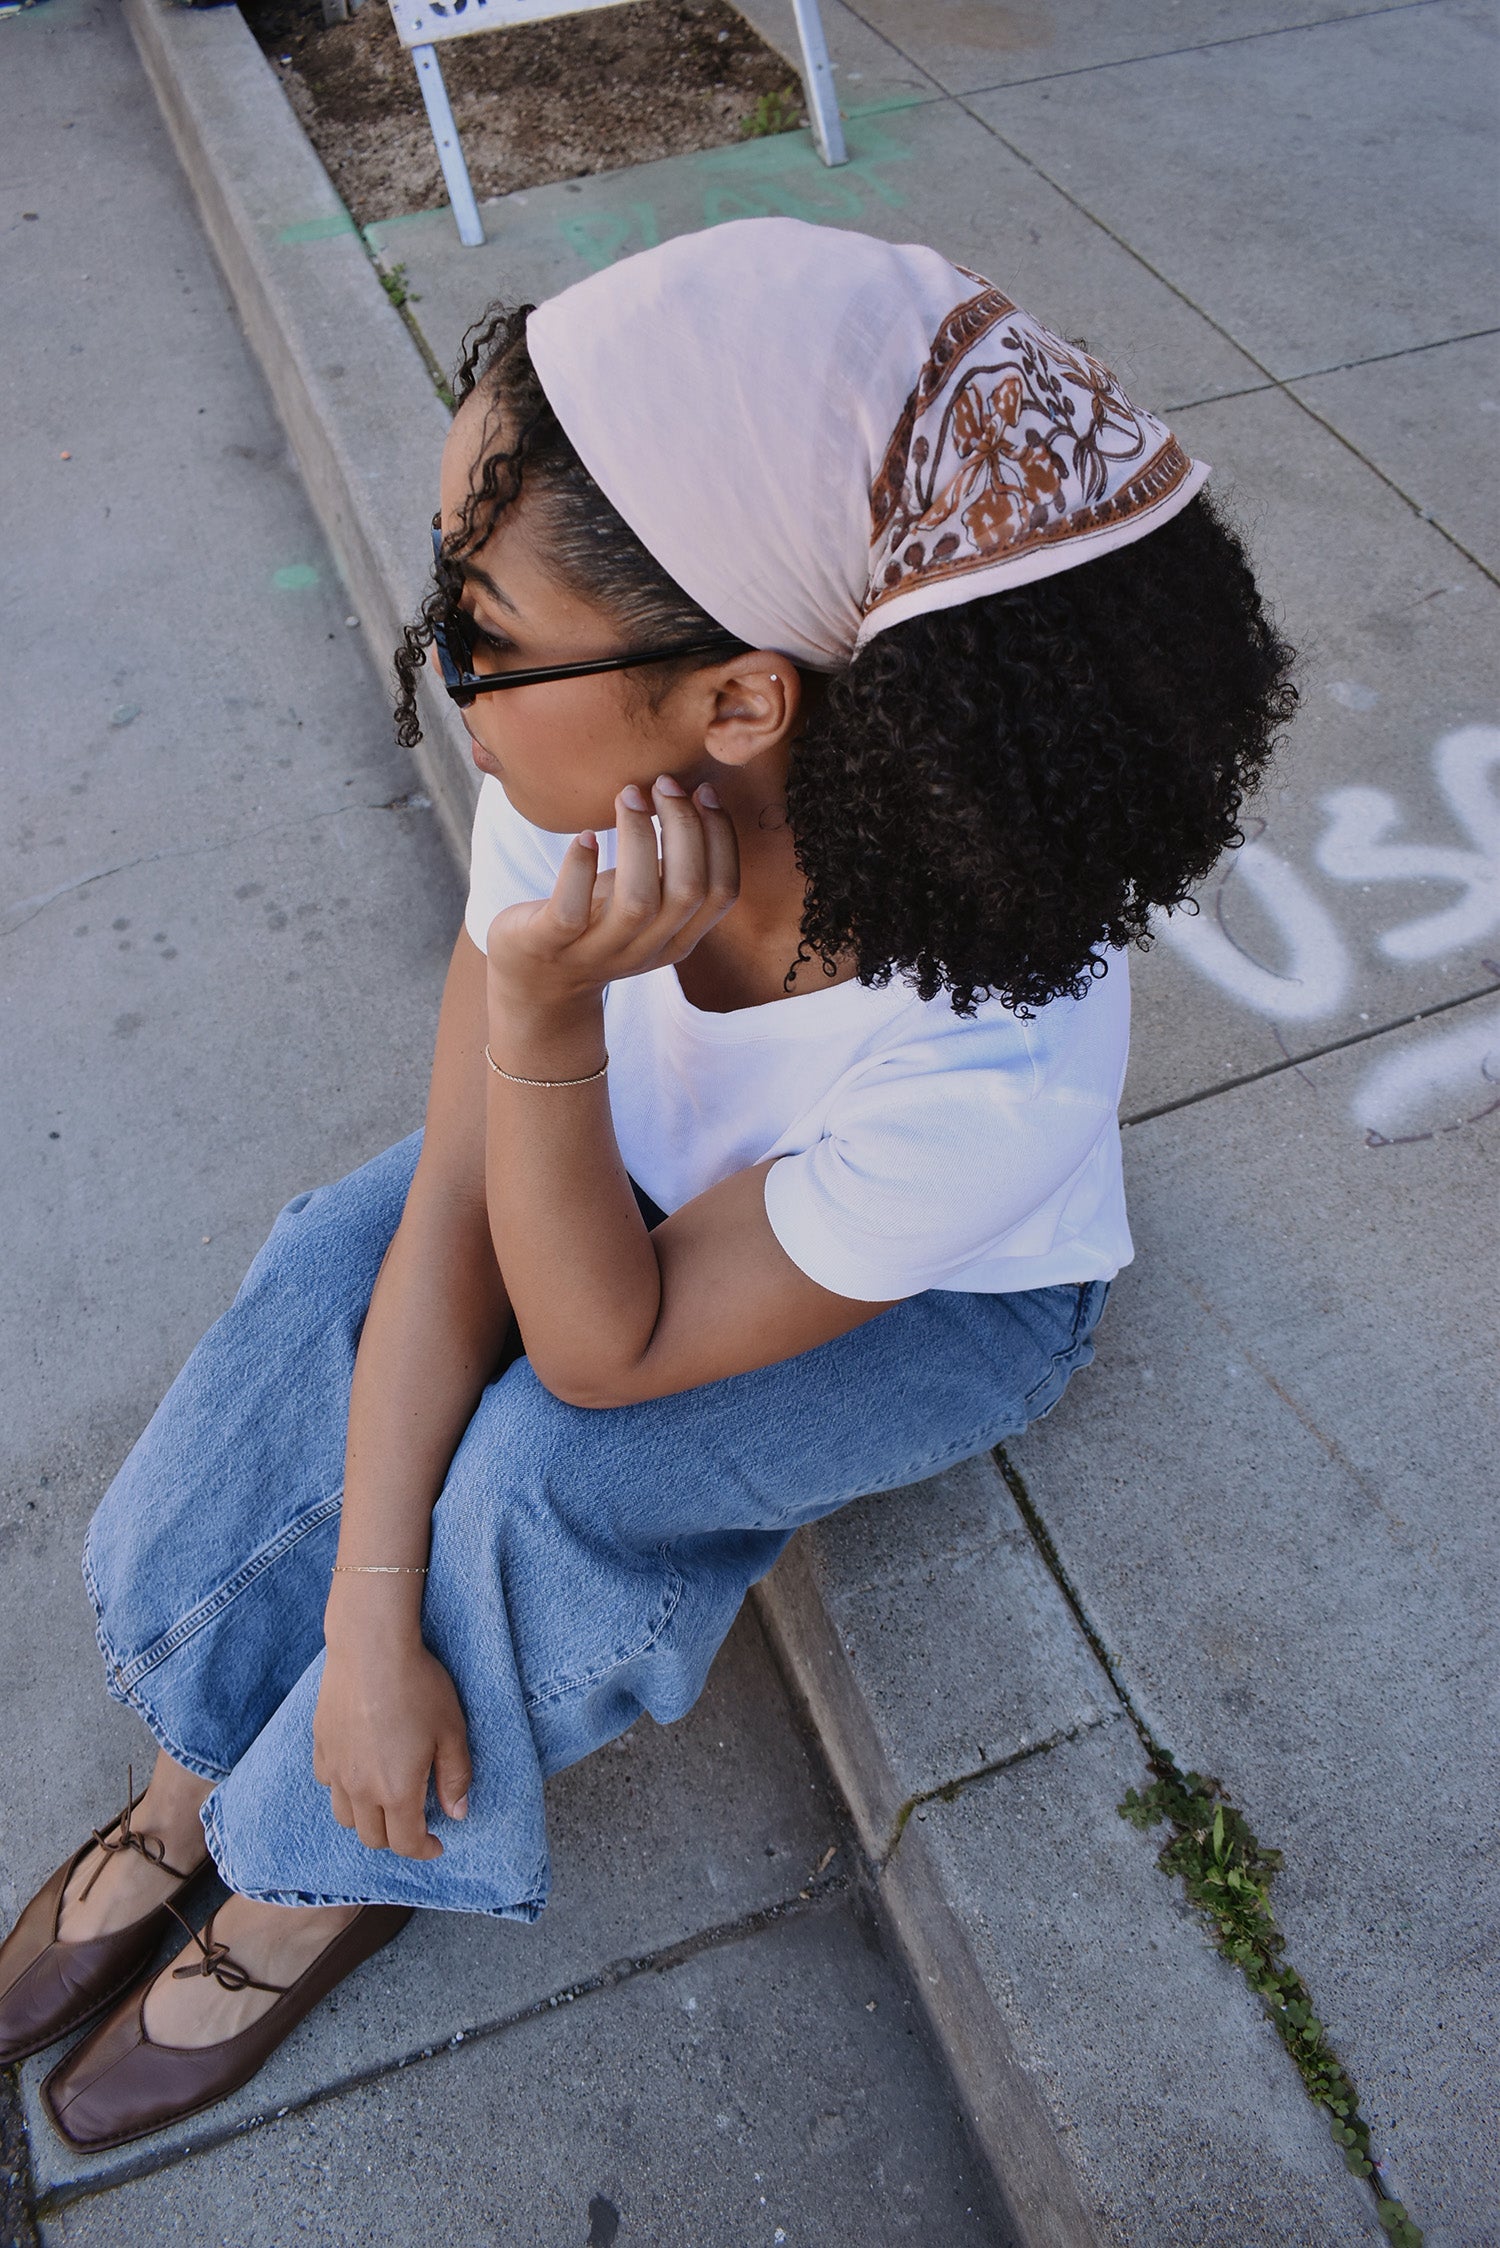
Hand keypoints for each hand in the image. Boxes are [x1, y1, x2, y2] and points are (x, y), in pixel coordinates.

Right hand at [313, 1626, 471, 1858]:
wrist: (371, 1649)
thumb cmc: (418, 1687)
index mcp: (397, 1791)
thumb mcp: (451, 1732)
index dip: (423, 1850)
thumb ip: (455, 1777)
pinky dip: (344, 1789)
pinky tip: (359, 1770)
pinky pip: (328, 1783)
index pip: (405, 1843)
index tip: (437, 1843)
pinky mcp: (321, 1746)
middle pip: (372, 1838)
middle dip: (396, 1838)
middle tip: (415, 1822)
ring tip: (385, 1801)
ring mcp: (336, 1769)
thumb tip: (458, 1813)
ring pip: (345, 1817)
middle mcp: (361, 1789)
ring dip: (366, 1819)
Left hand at [484, 775, 737, 1017]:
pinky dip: (580, 868)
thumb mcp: (645, 900)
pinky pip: (571, 910)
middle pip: (688, 892)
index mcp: (678, 939)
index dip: (721, 839)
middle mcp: (645, 950)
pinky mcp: (550, 944)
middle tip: (662, 784)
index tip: (704, 791)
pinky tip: (585, 837)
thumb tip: (697, 796)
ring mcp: (597, 951)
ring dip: (638, 839)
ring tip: (629, 796)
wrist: (537, 980)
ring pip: (638, 902)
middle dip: (684, 828)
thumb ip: (672, 868)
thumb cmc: (595, 921)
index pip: (721, 893)